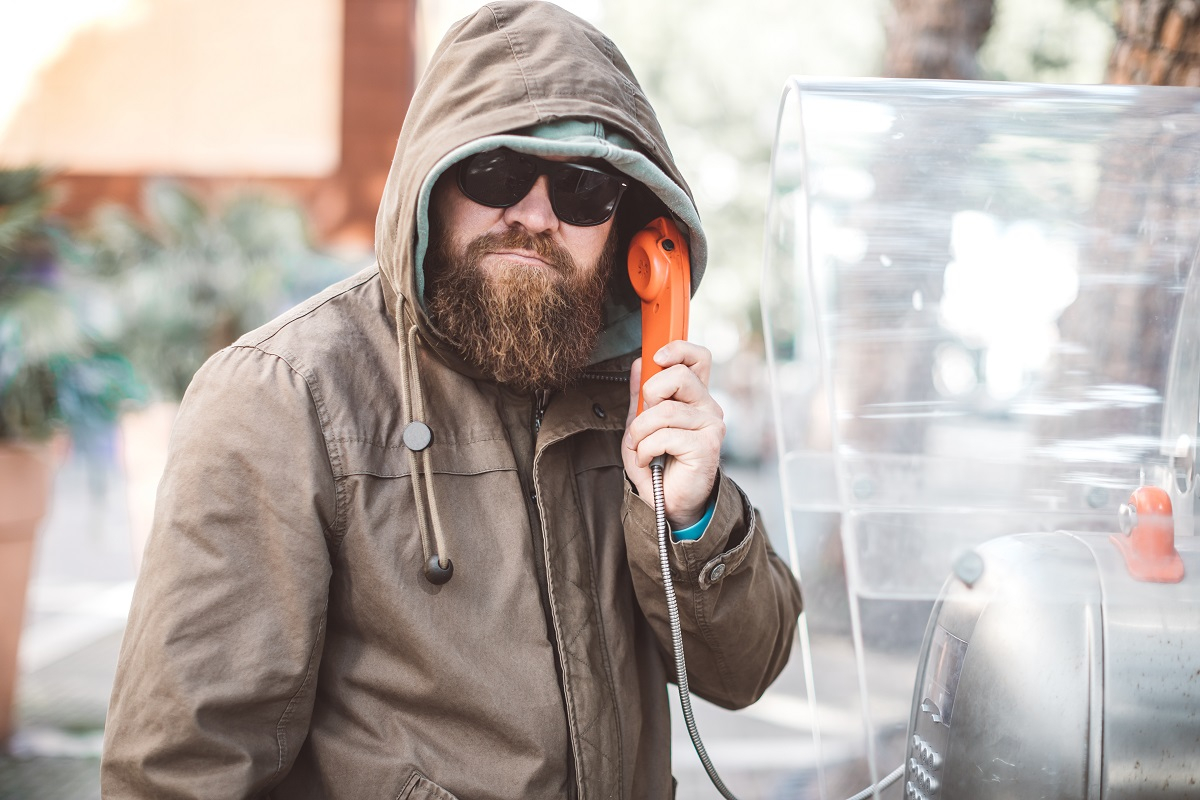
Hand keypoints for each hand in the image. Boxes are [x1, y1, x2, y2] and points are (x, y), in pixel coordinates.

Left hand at [623, 341, 724, 528]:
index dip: (678, 349)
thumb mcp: (641, 423)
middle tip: (644, 417)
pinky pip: (666, 435)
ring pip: (666, 410)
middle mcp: (708, 407)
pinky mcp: (707, 446)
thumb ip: (641, 395)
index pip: (698, 357)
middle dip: (651, 393)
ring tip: (640, 446)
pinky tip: (649, 458)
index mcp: (694, 396)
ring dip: (641, 431)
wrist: (668, 501)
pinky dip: (647, 448)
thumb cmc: (658, 462)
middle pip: (681, 376)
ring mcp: (711, 426)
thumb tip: (640, 364)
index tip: (656, 358)